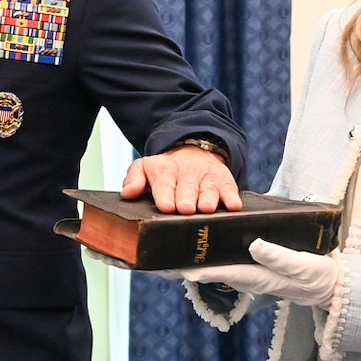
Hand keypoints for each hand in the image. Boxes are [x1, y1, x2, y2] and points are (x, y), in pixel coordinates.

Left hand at [119, 145, 241, 213]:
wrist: (194, 152)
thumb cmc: (167, 169)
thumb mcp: (146, 167)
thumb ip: (134, 179)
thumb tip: (127, 193)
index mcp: (165, 170)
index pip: (164, 182)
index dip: (165, 194)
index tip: (166, 206)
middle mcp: (187, 173)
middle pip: (187, 187)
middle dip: (187, 198)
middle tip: (185, 209)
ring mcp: (207, 177)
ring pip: (208, 188)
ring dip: (208, 198)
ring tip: (206, 208)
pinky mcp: (224, 180)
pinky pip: (229, 188)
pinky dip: (232, 197)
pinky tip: (233, 206)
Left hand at [164, 240, 339, 305]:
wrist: (331, 284)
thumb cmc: (318, 275)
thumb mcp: (301, 266)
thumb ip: (278, 257)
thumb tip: (252, 245)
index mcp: (256, 277)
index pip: (217, 272)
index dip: (193, 268)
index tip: (172, 265)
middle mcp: (247, 276)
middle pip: (209, 270)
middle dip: (183, 265)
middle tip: (155, 258)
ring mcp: (250, 272)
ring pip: (214, 265)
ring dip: (193, 259)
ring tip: (166, 249)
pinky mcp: (254, 265)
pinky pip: (225, 260)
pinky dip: (209, 254)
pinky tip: (197, 245)